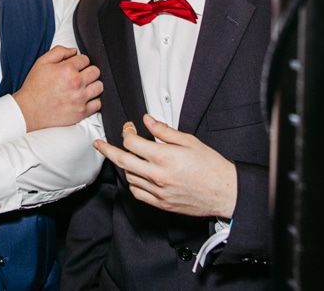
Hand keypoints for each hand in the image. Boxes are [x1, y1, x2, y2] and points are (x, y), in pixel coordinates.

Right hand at [13, 45, 101, 130]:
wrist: (29, 111)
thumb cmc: (34, 87)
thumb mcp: (42, 62)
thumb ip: (59, 51)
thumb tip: (74, 51)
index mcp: (67, 69)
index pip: (85, 59)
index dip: (79, 62)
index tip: (74, 67)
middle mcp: (76, 83)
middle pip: (96, 71)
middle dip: (88, 71)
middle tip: (79, 76)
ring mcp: (80, 98)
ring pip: (99, 86)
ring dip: (93, 85)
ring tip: (83, 87)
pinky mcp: (82, 112)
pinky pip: (98, 104)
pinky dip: (93, 100)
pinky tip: (85, 99)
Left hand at [94, 114, 237, 217]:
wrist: (225, 192)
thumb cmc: (211, 166)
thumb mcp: (189, 141)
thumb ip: (164, 131)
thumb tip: (147, 120)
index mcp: (163, 157)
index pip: (132, 142)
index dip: (127, 132)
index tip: (130, 128)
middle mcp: (157, 175)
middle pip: (122, 160)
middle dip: (107, 150)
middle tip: (98, 144)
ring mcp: (158, 191)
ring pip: (129, 177)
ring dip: (124, 166)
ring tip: (127, 157)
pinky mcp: (161, 203)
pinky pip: (138, 193)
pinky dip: (133, 183)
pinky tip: (136, 176)